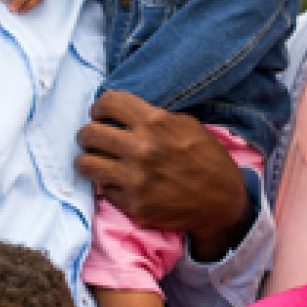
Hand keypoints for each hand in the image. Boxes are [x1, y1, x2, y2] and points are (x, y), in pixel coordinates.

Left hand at [75, 90, 251, 260]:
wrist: (221, 202)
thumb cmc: (206, 160)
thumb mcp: (187, 125)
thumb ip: (155, 116)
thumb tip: (123, 114)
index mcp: (155, 123)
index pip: (108, 102)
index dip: (99, 107)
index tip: (100, 115)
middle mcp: (141, 148)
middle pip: (88, 133)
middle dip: (87, 134)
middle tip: (93, 139)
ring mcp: (135, 179)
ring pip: (85, 163)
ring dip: (88, 160)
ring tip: (96, 161)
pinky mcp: (133, 204)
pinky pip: (103, 189)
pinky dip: (108, 185)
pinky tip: (120, 183)